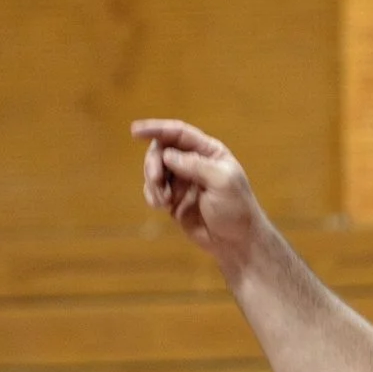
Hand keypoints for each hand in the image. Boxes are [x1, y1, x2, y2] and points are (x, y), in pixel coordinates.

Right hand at [131, 118, 266, 266]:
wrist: (236, 243)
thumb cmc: (236, 210)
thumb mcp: (222, 181)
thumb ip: (195, 165)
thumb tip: (166, 154)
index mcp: (208, 151)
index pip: (178, 133)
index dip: (156, 129)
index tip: (136, 132)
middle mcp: (193, 162)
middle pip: (161, 150)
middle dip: (154, 163)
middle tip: (156, 180)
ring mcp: (182, 181)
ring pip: (154, 170)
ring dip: (153, 183)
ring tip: (164, 201)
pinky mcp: (173, 199)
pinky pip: (153, 189)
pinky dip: (151, 195)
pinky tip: (161, 206)